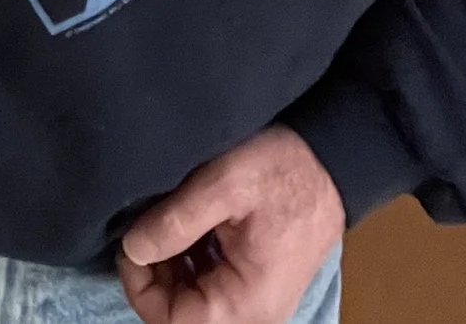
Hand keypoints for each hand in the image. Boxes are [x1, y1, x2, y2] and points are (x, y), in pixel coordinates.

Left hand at [117, 126, 343, 323]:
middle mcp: (256, 313)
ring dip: (172, 266)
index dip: (141, 287)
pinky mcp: (258, 283)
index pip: (173, 321)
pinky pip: (213, 286)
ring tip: (167, 220)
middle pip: (183, 313)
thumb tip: (133, 249)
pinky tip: (189, 225)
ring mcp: (258, 301)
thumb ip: (175, 221)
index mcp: (248, 301)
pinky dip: (192, 261)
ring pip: (194, 300)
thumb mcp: (224, 184)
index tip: (131, 244)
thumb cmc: (285, 169)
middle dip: (155, 274)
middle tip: (146, 227)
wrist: (333, 158)